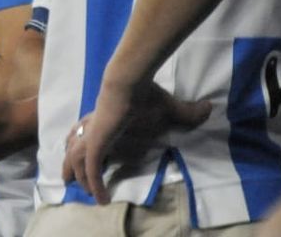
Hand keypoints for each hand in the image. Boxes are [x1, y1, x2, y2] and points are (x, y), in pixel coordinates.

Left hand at [61, 78, 212, 201]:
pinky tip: (101, 199)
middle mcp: (93, 127)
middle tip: (70, 180)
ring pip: (76, 160)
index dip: (82, 141)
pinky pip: (91, 170)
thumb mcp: (168, 106)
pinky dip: (95, 185)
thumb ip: (186, 111)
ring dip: (80, 177)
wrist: (128, 81)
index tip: (81, 152)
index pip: (86, 130)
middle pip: (73, 145)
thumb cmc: (145, 92)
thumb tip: (209, 107)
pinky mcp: (96, 144)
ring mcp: (92, 136)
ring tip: (87, 193)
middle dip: (71, 163)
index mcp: (104, 117)